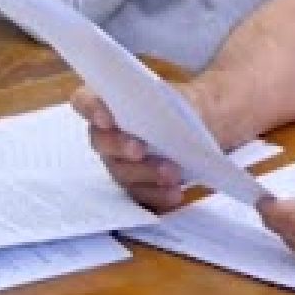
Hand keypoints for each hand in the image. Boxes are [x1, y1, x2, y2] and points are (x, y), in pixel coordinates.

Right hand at [71, 86, 185, 210]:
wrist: (209, 130)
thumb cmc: (188, 108)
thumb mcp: (186, 98)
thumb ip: (173, 99)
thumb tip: (161, 107)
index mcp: (111, 104)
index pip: (84, 102)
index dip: (90, 109)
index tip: (107, 119)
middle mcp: (109, 136)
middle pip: (102, 142)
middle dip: (120, 147)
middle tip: (140, 150)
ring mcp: (121, 165)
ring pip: (122, 173)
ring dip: (146, 174)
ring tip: (173, 174)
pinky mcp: (137, 188)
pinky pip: (140, 197)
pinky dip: (158, 196)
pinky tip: (175, 193)